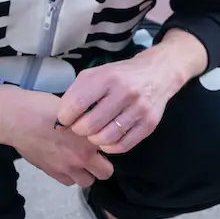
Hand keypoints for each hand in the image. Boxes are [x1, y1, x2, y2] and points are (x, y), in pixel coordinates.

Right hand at [0, 88, 114, 187]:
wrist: (17, 119)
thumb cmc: (44, 107)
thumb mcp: (75, 108)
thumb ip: (89, 121)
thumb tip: (100, 123)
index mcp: (90, 137)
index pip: (114, 148)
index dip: (112, 145)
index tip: (106, 140)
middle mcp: (82, 156)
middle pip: (105, 173)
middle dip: (103, 165)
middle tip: (97, 155)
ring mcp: (66, 167)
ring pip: (87, 182)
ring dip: (87, 173)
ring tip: (81, 161)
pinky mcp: (52, 172)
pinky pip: (69, 182)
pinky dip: (70, 175)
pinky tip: (66, 162)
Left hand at [56, 35, 200, 153]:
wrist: (159, 72)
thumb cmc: (121, 74)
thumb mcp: (97, 74)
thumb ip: (76, 95)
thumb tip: (61, 125)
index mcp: (108, 77)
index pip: (75, 105)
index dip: (64, 117)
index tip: (67, 118)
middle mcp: (125, 92)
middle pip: (89, 126)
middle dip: (79, 130)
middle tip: (81, 126)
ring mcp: (139, 109)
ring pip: (105, 138)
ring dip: (94, 139)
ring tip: (95, 132)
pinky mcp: (149, 124)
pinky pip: (122, 146)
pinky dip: (110, 146)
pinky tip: (108, 138)